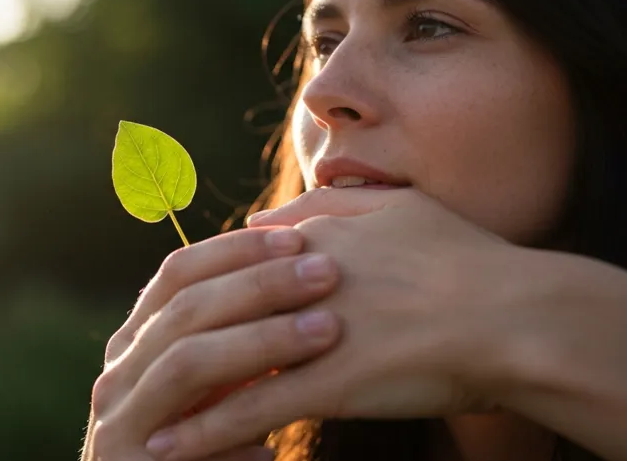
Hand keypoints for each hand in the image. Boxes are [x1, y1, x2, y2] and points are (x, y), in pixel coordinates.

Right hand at [82, 226, 343, 460]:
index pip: (178, 273)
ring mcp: (117, 421)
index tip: (297, 237)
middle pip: (186, 308)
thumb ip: (236, 343)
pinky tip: (276, 449)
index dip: (235, 251)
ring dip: (260, 342)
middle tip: (325, 271)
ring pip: (187, 363)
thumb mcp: (214, 388)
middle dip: (259, 284)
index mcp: (135, 343)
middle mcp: (117, 374)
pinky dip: (233, 441)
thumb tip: (293, 278)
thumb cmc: (197, 452)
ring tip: (325, 332)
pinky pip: (187, 444)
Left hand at [144, 187, 514, 460]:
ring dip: (169, 391)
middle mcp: (298, 277)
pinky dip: (206, 431)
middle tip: (127, 370)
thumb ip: (328, 207)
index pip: (225, 263)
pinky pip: (251, 410)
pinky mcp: (330, 380)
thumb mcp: (396, 210)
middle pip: (207, 309)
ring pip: (218, 361)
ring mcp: (311, 329)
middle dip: (161, 343)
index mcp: (311, 236)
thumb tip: (270, 219)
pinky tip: (173, 448)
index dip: (188, 294)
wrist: (517, 314)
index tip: (159, 318)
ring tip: (132, 415)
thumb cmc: (464, 261)